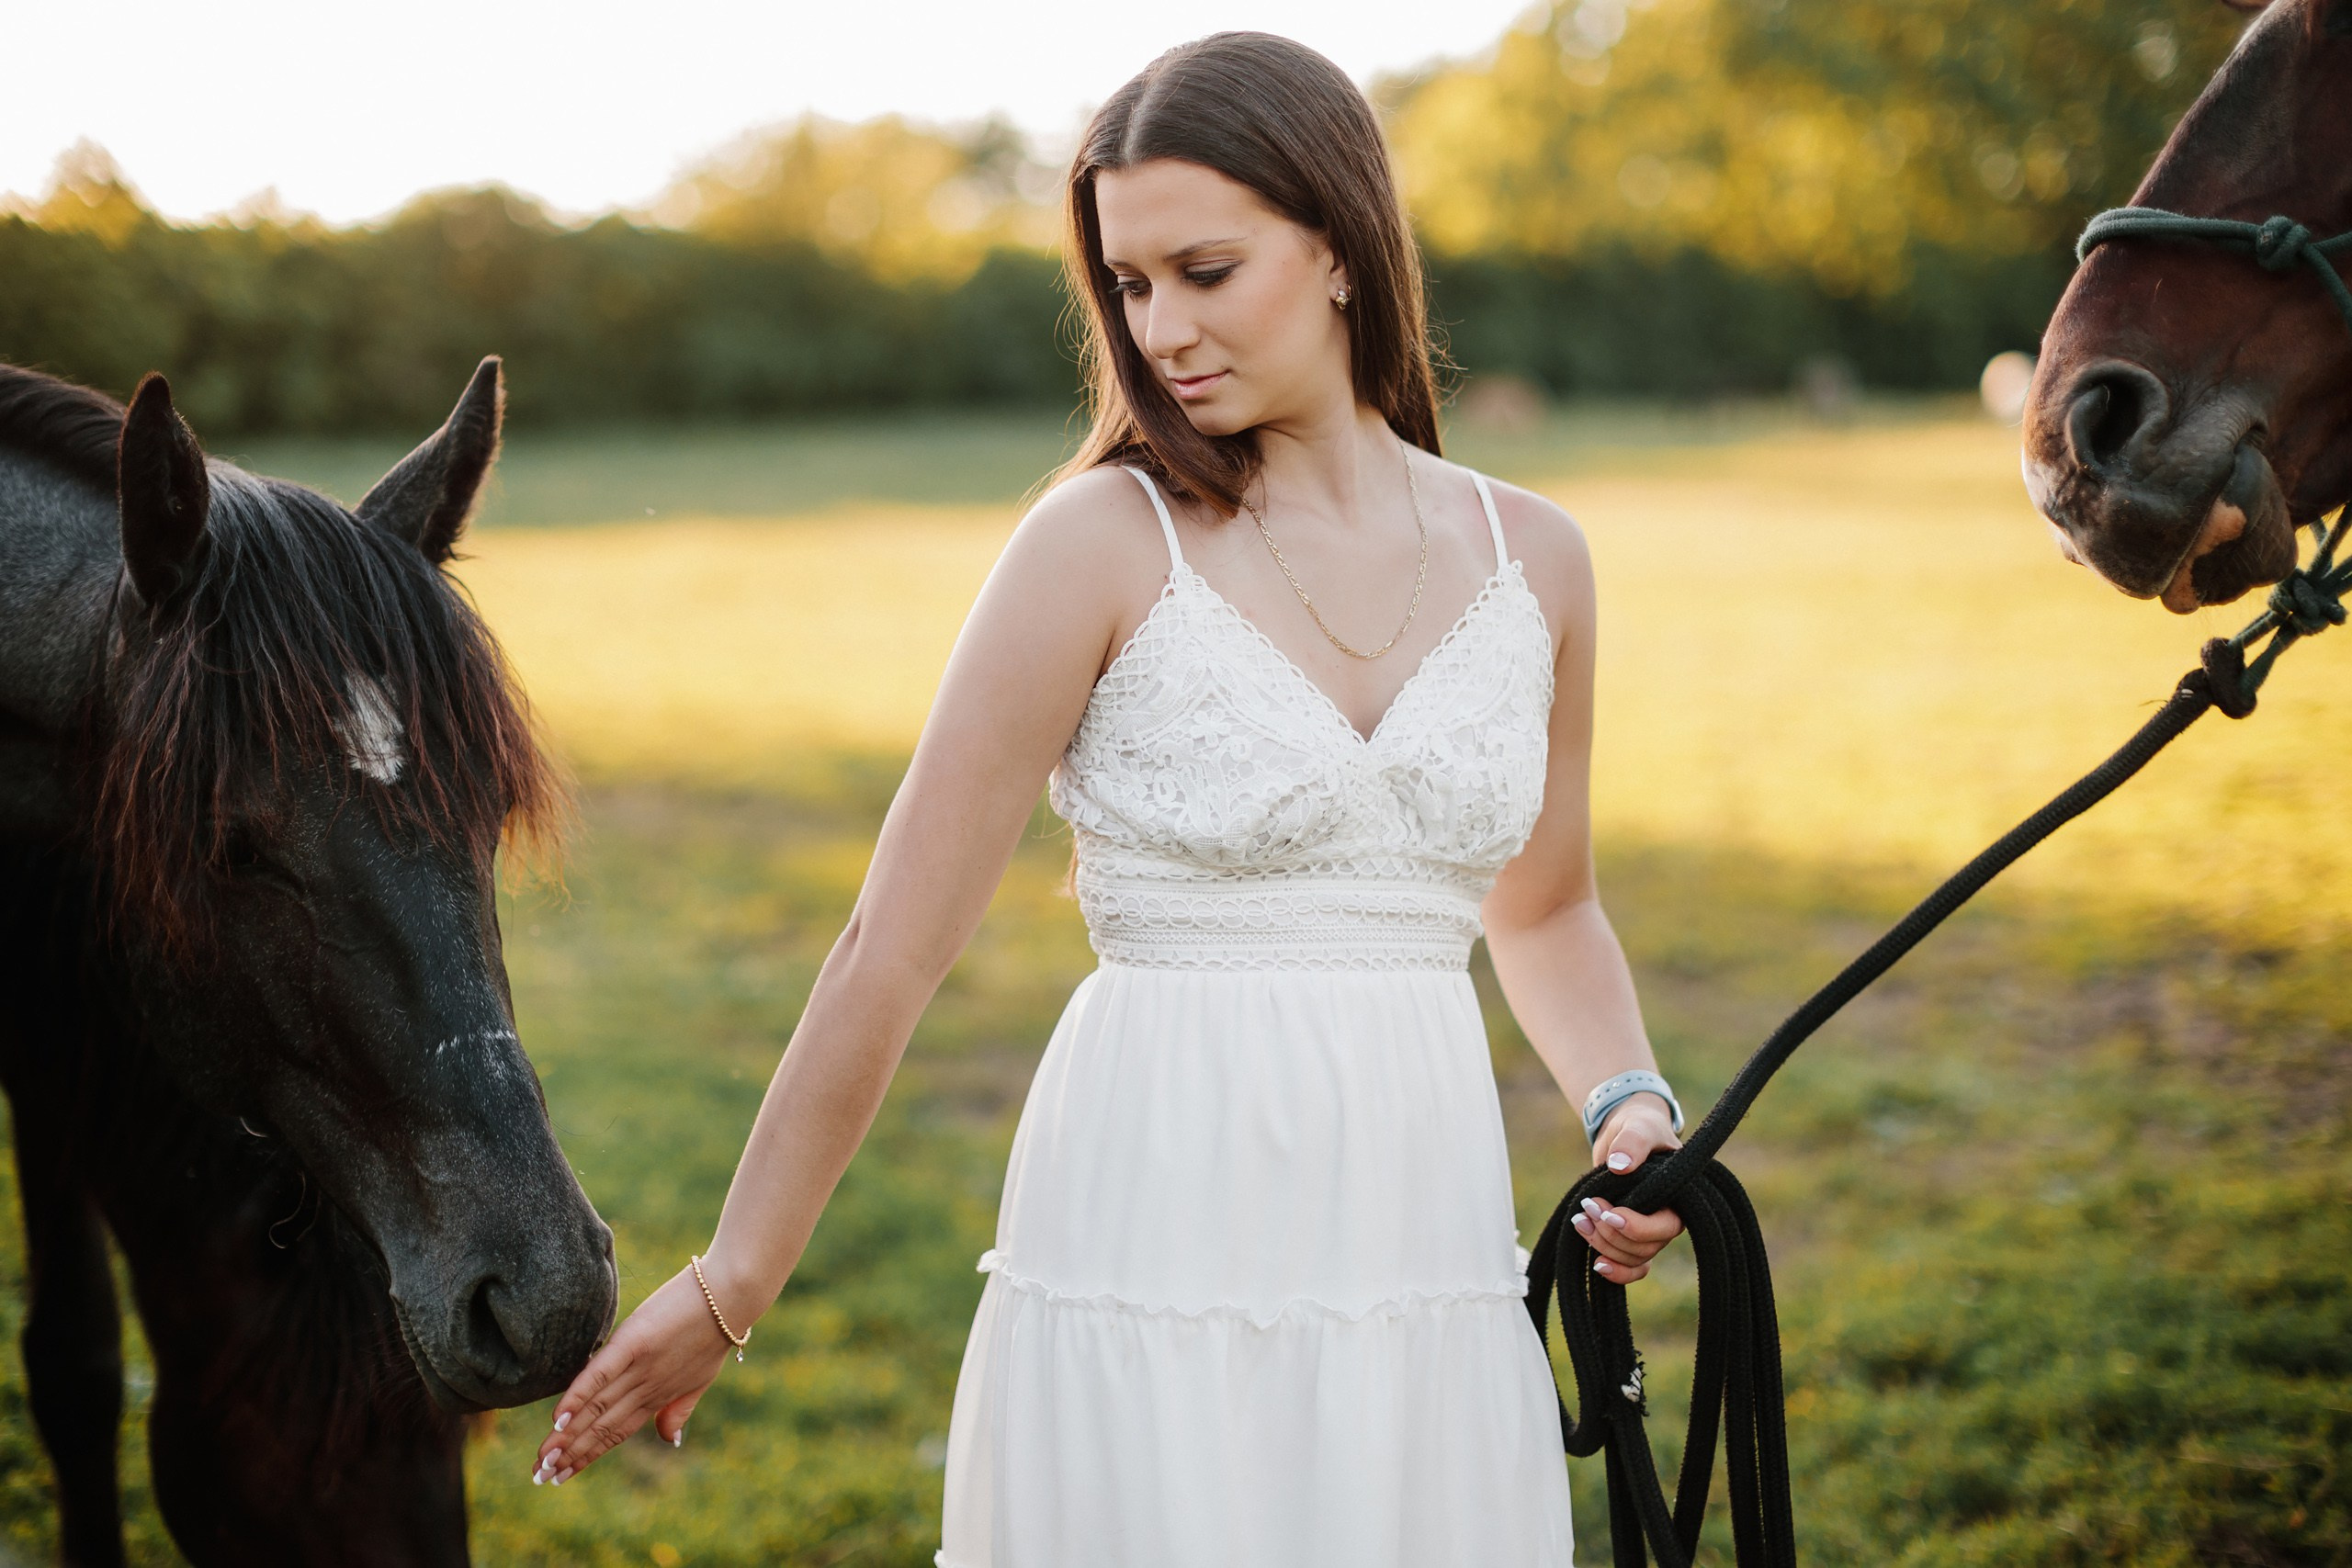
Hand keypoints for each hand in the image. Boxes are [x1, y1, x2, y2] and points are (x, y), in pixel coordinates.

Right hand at [530, 1264, 738, 1484]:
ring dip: (568, 1435)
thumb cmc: (714, 1331)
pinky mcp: (635, 1341)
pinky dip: (579, 1395)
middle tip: (540, 1475)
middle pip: (601, 1426)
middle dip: (570, 1453)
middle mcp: (647, 1387)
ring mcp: (641, 1366)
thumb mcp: (702, 1377)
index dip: (590, 1455)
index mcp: (659, 1396)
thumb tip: (671, 1440)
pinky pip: (602, 1374)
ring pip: (598, 1407)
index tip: (563, 1474)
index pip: (617, 1433)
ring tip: (543, 1457)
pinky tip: (559, 1417)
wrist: (731, 1296)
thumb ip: (680, 1407)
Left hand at [1575, 1093, 1683, 1284]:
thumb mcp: (1638, 1126)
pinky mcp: (1632, 1235)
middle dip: (1611, 1233)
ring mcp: (1651, 1230)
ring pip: (1633, 1257)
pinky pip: (1633, 1267)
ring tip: (1580, 1220)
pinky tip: (1596, 1263)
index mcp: (1680, 1197)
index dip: (1635, 1226)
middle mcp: (1668, 1218)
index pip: (1665, 1227)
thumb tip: (1621, 1166)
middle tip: (1587, 1206)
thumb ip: (1633, 1142)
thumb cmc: (1640, 1128)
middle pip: (1645, 1248)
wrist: (1626, 1134)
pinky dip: (1616, 1271)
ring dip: (1603, 1245)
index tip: (1606, 1211)